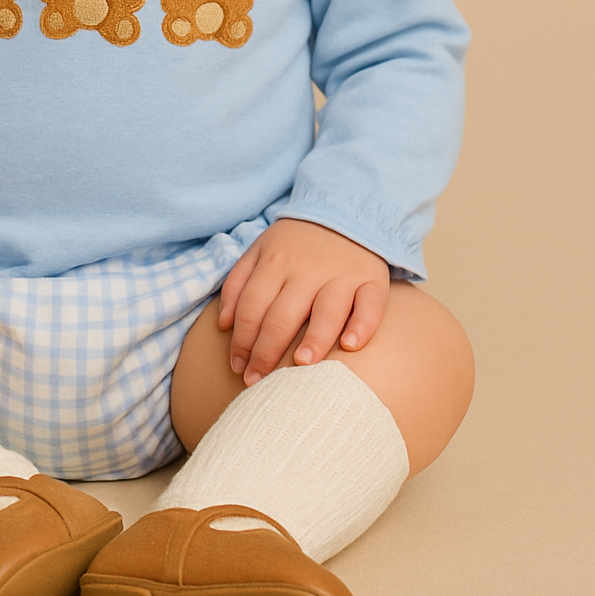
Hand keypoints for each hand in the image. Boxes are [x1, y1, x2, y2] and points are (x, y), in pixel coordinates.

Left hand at [217, 218, 389, 384]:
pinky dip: (363, 325)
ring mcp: (341, 275)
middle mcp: (307, 270)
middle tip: (258, 383)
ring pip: (327, 311)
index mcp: (275, 263)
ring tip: (301, 365)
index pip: (251, 307)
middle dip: (267, 352)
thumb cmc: (295, 242)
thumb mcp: (259, 250)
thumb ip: (237, 283)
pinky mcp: (371, 279)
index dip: (241, 341)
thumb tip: (223, 324)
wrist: (344, 211)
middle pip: (282, 316)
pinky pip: (370, 304)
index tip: (237, 368)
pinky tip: (351, 345)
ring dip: (314, 340)